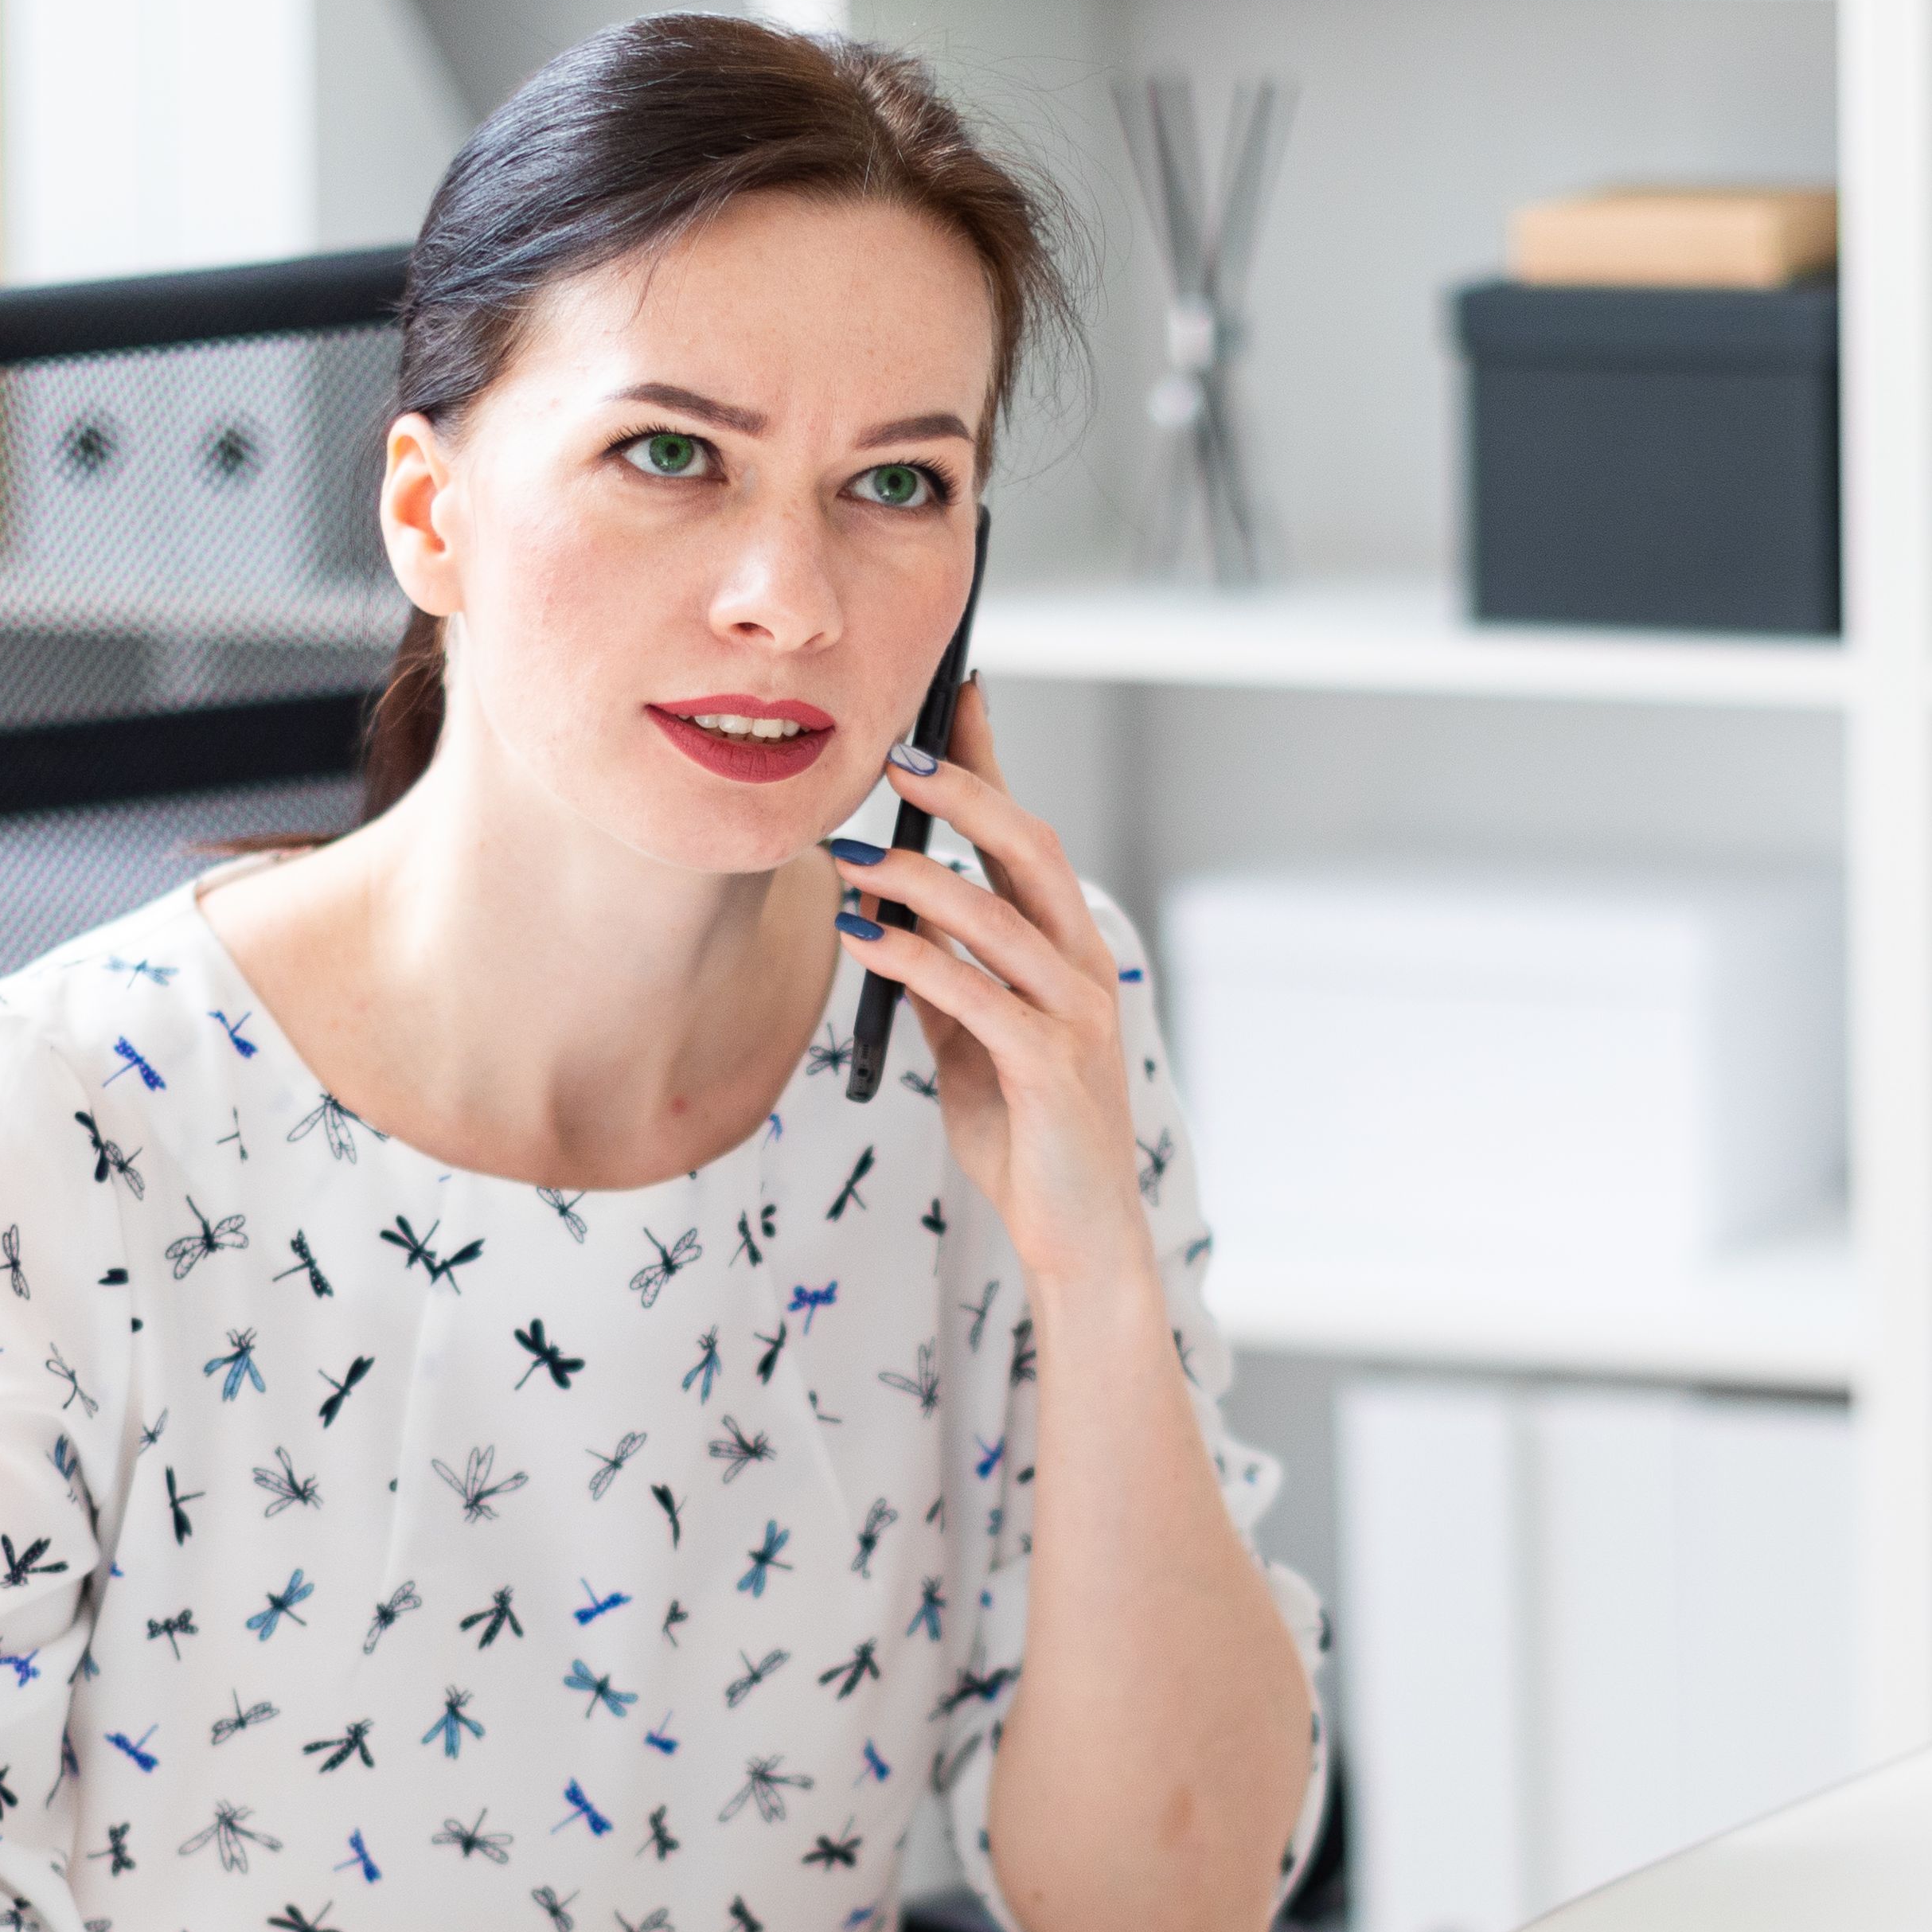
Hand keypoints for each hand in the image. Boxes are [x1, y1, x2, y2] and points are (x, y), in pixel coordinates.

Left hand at [824, 690, 1155, 1304]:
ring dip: (916, 878)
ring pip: (998, 915)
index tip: (952, 696)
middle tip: (891, 755)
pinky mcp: (1053, 1066)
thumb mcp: (973, 1047)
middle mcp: (1084, 969)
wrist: (1077, 1235)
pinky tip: (864, 939)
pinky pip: (977, 993)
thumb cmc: (1029, 1139)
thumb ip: (949, 984)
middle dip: (963, 792)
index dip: (993, 765)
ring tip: (846, 858)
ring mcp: (1077, 1015)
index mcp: (1068, 954)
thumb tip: (896, 928)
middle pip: (1029, 850)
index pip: (1029, 839)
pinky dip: (916, 959)